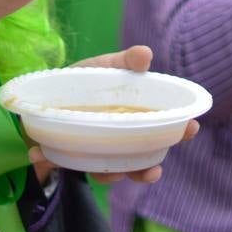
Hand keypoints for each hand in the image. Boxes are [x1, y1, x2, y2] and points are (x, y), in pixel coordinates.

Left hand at [27, 45, 200, 184]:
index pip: (166, 128)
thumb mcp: (107, 66)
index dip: (181, 130)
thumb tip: (145, 54)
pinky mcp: (68, 154)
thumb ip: (125, 62)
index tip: (191, 127)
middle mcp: (121, 140)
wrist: (50, 93)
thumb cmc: (88, 80)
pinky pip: (63, 162)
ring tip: (107, 175)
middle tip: (153, 171)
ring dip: (110, 176)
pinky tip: (40, 155)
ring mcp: (97, 151)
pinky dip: (52, 160)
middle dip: (149, 169)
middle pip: (143, 160)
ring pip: (110, 172)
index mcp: (135, 118)